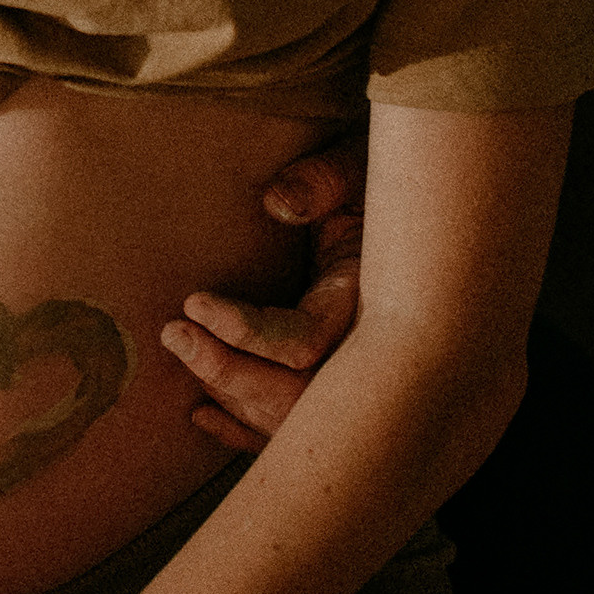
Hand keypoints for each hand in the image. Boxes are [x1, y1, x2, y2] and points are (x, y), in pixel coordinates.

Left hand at [162, 129, 365, 452]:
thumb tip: (276, 203)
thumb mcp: (361, 165)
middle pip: (296, 400)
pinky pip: (291, 428)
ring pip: (291, 421)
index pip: (304, 345)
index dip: (245, 331)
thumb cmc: (381, 180)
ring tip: (184, 351)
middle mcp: (367, 351)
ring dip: (230, 395)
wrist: (418, 204)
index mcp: (374, 303)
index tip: (194, 302)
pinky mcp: (335, 380)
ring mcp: (354, 374)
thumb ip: (324, 179)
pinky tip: (203, 413)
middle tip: (176, 335)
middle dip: (228, 375)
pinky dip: (243, 428)